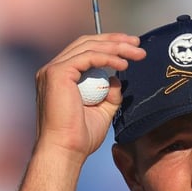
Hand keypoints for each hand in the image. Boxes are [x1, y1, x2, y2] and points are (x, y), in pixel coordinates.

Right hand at [34, 34, 143, 157]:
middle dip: (114, 41)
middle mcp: (54, 70)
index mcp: (62, 77)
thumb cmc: (81, 137)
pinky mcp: (57, 74)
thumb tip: (116, 79)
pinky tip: (123, 65)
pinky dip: (107, 58)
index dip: (109, 45)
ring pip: (88, 47)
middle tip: (138, 44)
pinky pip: (87, 57)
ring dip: (115, 47)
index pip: (85, 50)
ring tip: (137, 53)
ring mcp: (53, 70)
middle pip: (86, 43)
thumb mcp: (102, 111)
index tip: (131, 48)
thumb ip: (109, 94)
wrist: (66, 150)